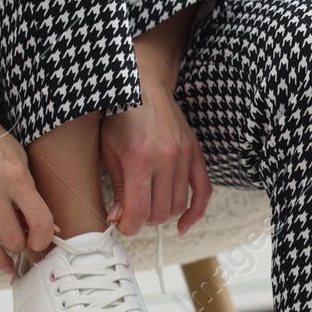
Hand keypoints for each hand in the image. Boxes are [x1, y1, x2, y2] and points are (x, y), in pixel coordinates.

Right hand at [0, 103, 54, 276]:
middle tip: (19, 248)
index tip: (40, 243)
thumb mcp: (21, 162)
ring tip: (4, 265)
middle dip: (18, 248)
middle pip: (10, 235)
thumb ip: (32, 195)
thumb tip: (50, 228)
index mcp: (17, 177)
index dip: (43, 239)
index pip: (40, 220)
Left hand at [100, 8, 209, 235]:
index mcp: (139, 158)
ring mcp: (184, 157)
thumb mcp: (108, 151)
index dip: (130, 226)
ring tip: (149, 208)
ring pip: (178, 205)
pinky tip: (183, 225)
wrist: (142, 86)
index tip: (122, 226)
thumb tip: (118, 218)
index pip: (139, 210)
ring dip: (163, 215)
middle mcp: (165, 159)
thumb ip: (116, 187)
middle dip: (144, 220)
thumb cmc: (119, 117)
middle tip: (132, 214)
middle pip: (160, 212)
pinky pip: (203, 192)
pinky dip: (194, 213)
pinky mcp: (195, 154)